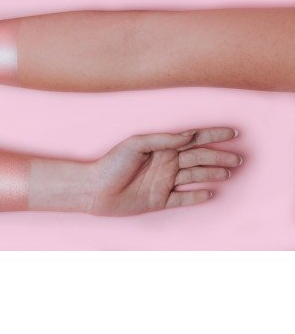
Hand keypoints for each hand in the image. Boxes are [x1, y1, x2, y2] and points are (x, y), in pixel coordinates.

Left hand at [88, 127, 241, 215]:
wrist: (95, 190)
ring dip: (212, 174)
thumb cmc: (111, 164)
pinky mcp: (159, 200)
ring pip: (194, 177)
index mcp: (161, 147)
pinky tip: (210, 193)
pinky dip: (197, 196)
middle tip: (239, 159)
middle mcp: (165, 163)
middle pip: (198, 158)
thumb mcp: (136, 145)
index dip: (213, 135)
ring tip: (230, 173)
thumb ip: (163, 140)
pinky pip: (183, 198)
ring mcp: (163, 182)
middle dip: (219, 157)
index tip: (233, 132)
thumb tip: (189, 134)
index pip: (192, 139)